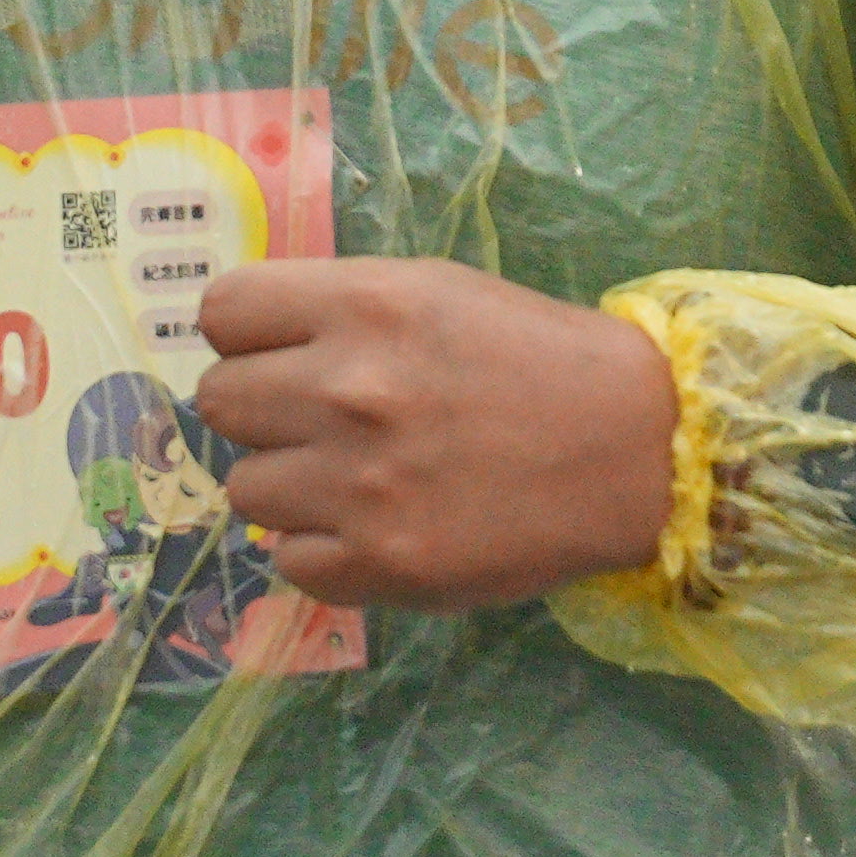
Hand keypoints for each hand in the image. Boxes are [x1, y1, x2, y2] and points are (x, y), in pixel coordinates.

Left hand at [189, 259, 682, 613]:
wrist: (638, 452)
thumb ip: (340, 312)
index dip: (245, 336)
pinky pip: (287, 560)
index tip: (277, 353)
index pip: (222, 313)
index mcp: (365, 305)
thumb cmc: (538, 359)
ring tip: (357, 480)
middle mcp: (348, 390)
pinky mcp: (379, 564)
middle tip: (321, 422)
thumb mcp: (437, 292)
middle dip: (262, 411)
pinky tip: (376, 527)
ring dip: (290, 486)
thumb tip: (252, 347)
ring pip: (243, 488)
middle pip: (218, 401)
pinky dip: (322, 550)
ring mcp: (359, 484)